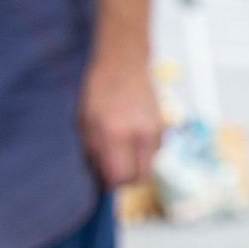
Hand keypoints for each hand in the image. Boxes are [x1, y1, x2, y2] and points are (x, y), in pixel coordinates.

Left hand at [79, 49, 164, 187]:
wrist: (124, 63)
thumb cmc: (98, 91)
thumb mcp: (85, 123)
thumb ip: (93, 153)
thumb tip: (101, 180)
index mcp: (113, 133)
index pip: (119, 176)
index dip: (110, 183)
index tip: (103, 181)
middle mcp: (138, 134)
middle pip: (139, 178)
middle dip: (126, 180)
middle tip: (113, 171)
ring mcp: (155, 131)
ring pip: (149, 167)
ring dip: (136, 166)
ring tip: (121, 151)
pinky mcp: (163, 128)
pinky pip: (155, 154)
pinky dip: (143, 154)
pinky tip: (132, 139)